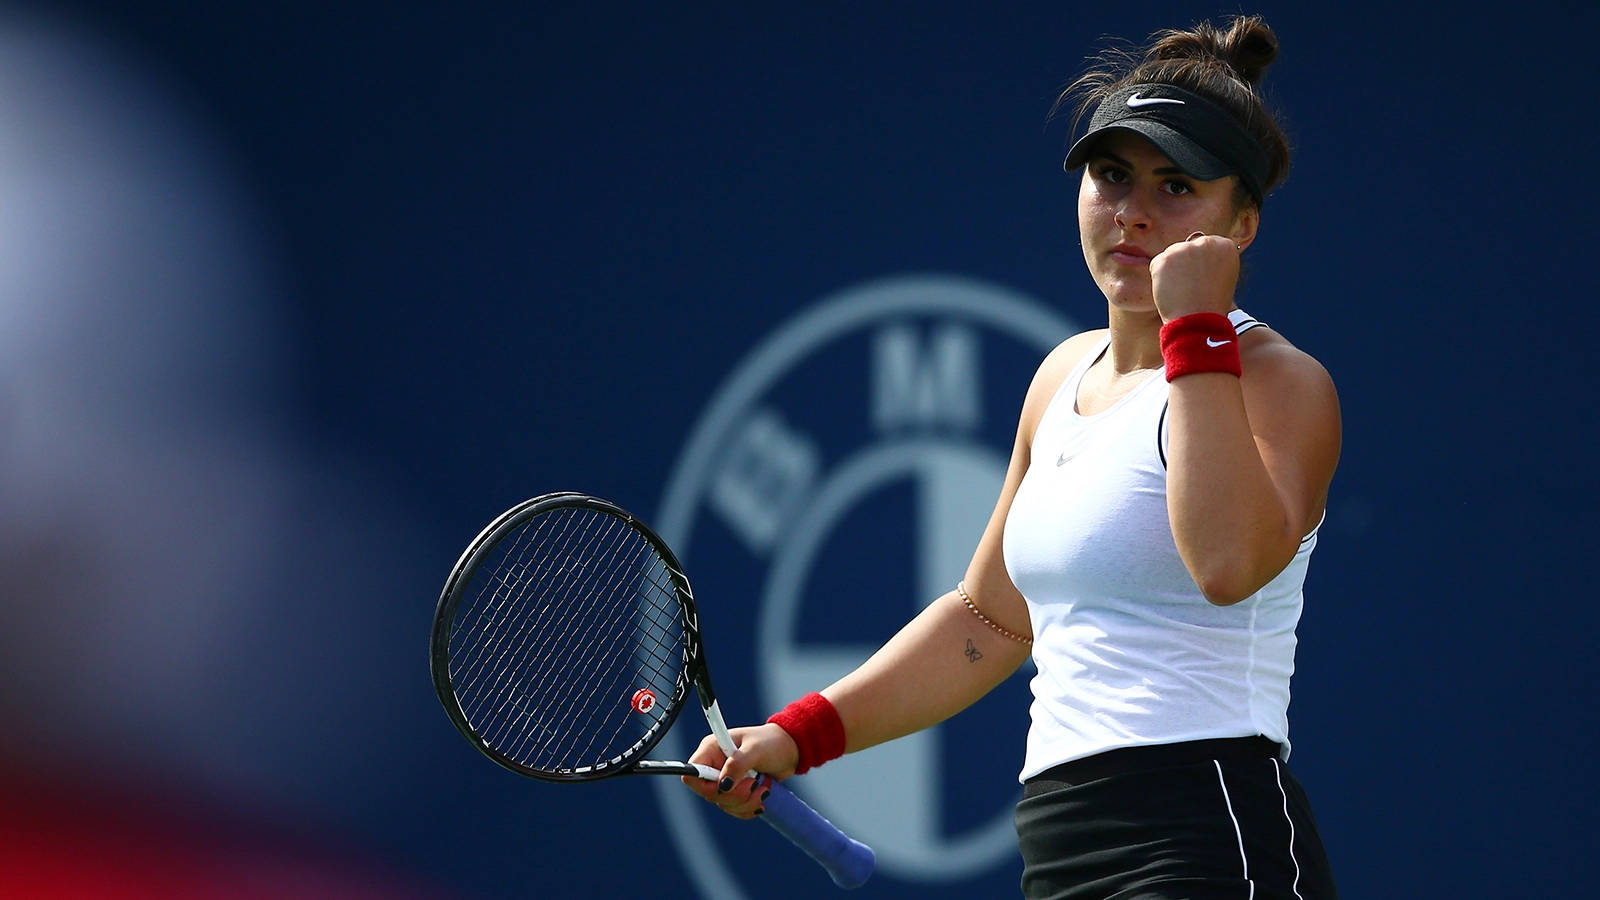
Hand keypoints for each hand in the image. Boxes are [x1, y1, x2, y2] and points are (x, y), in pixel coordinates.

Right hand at [680, 723, 799, 819]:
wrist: (789, 750)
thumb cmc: (772, 743)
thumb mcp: (756, 750)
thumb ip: (738, 764)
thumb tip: (723, 785)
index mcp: (711, 749)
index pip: (692, 773)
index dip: (705, 785)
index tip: (726, 785)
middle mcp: (714, 765)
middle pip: (709, 794)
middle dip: (734, 795)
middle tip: (753, 784)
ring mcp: (724, 780)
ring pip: (723, 804)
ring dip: (746, 802)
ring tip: (763, 787)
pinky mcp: (735, 791)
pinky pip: (734, 810)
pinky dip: (749, 807)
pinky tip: (761, 795)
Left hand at [1150, 232, 1240, 320]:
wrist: (1198, 320)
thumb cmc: (1210, 304)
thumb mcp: (1221, 276)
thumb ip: (1210, 258)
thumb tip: (1194, 239)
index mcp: (1225, 245)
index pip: (1204, 247)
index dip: (1200, 266)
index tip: (1204, 282)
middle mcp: (1206, 242)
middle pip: (1186, 249)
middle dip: (1184, 266)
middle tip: (1191, 288)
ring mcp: (1184, 248)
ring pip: (1170, 257)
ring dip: (1171, 272)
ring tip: (1182, 291)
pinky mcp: (1165, 257)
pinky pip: (1156, 265)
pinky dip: (1159, 279)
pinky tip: (1171, 291)